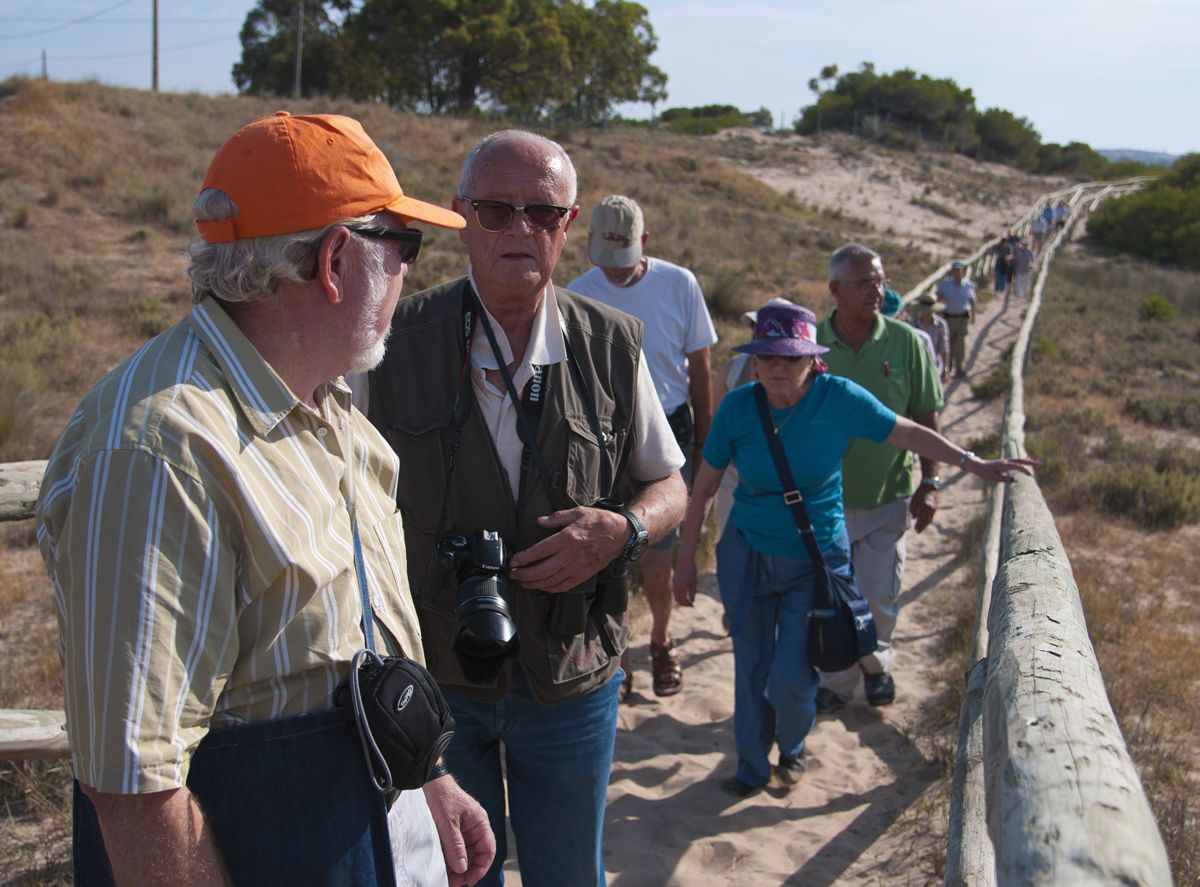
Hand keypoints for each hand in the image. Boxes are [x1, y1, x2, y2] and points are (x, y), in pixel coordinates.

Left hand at [422, 775, 495, 886]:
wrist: (429, 781)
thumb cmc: (442, 796)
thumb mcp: (448, 823)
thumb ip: (455, 846)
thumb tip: (462, 868)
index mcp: (480, 823)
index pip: (488, 850)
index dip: (481, 867)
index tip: (469, 880)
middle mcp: (475, 827)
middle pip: (477, 854)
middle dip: (467, 870)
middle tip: (454, 882)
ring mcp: (464, 829)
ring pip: (465, 853)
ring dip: (458, 866)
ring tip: (447, 877)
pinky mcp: (453, 830)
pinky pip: (455, 848)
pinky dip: (451, 858)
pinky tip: (443, 866)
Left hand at [508, 506, 627, 593]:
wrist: (621, 534)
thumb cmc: (600, 521)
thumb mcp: (578, 512)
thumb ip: (557, 517)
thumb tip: (540, 521)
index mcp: (567, 538)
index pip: (539, 551)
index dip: (523, 558)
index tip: (513, 561)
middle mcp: (570, 555)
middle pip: (542, 570)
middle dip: (524, 574)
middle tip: (513, 574)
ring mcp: (577, 567)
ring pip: (551, 581)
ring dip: (534, 583)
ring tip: (523, 582)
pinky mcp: (584, 575)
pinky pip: (564, 586)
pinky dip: (551, 589)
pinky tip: (542, 587)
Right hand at [672, 556, 697, 606]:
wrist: (685, 559)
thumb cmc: (691, 570)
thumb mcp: (694, 581)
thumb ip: (692, 592)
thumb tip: (692, 601)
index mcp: (681, 587)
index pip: (683, 600)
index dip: (687, 604)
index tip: (692, 605)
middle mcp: (676, 586)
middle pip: (677, 599)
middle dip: (683, 603)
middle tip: (690, 604)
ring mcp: (674, 583)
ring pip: (675, 595)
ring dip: (681, 599)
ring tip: (688, 600)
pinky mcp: (674, 580)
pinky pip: (675, 590)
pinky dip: (679, 594)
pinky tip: (685, 592)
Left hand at [910, 485, 937, 532]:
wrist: (930, 486)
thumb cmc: (920, 492)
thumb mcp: (914, 499)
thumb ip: (913, 509)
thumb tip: (913, 517)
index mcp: (925, 507)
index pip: (922, 519)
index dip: (919, 525)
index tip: (915, 530)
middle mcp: (931, 509)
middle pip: (926, 520)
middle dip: (922, 527)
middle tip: (918, 532)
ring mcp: (934, 508)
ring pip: (930, 519)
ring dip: (925, 524)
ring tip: (921, 528)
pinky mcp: (936, 507)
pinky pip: (932, 516)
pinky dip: (928, 520)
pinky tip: (925, 522)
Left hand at [965, 455, 1038, 484]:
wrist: (977, 465)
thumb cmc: (984, 472)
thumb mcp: (993, 478)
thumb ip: (1003, 479)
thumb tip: (1014, 480)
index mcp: (1003, 465)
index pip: (1017, 466)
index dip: (1025, 470)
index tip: (1031, 476)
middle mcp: (1006, 461)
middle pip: (1020, 460)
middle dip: (1030, 462)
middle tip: (1040, 464)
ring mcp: (1005, 461)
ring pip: (1019, 460)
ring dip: (1028, 461)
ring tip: (1037, 463)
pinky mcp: (1005, 463)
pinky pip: (1016, 461)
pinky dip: (1022, 461)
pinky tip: (1027, 462)